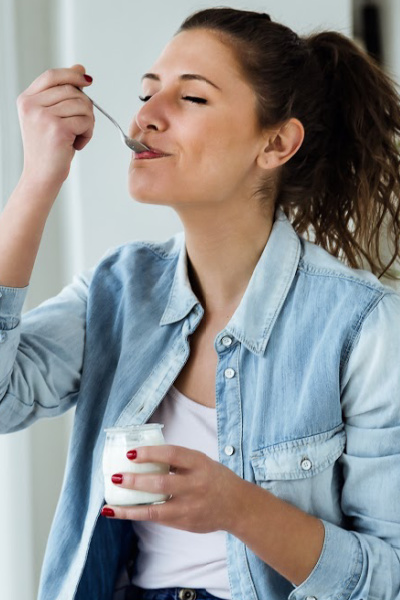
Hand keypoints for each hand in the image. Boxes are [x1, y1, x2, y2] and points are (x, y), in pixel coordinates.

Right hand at [17, 65, 94, 191]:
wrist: (41, 176)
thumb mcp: (51, 117)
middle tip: (81, 124)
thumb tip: (80, 69)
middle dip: (84, 106)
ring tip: (77, 136)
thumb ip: (62, 93)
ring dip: (87, 122)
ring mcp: (43, 117)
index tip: (87, 80)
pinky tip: (77, 144)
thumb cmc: (48, 149)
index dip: (71, 75)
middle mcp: (32, 105)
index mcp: (26, 100)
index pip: (52, 76)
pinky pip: (86, 121)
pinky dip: (88, 133)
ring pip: (82, 105)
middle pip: (71, 90)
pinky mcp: (57, 129)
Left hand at [101, 445, 242, 532]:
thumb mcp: (201, 462)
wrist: (237, 506)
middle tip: (116, 477)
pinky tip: (121, 513)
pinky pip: (157, 518)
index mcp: (199, 464)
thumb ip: (177, 460)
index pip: (172, 455)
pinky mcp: (184, 523)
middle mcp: (195, 485)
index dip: (150, 453)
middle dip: (136, 481)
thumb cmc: (213, 478)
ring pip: (155, 509)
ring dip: (130, 508)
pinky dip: (138, 515)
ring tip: (110, 505)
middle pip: (161, 483)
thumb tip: (143, 454)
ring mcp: (189, 507)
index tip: (130, 453)